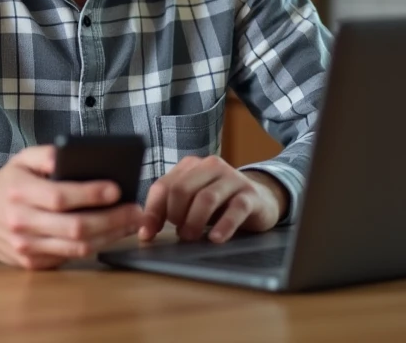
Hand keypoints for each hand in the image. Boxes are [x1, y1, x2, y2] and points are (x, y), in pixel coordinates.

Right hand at [0, 145, 143, 269]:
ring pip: (77, 247)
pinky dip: (95, 245)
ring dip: (110, 236)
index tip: (117, 189)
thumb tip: (74, 154)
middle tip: (136, 210)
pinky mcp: (32, 263)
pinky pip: (70, 256)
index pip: (60, 197)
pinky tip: (111, 233)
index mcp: (19, 192)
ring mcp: (25, 247)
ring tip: (131, 223)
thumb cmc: (8, 183)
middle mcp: (20, 222)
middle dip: (112, 219)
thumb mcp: (21, 159)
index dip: (91, 195)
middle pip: (74, 227)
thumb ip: (47, 154)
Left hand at [138, 156, 286, 243]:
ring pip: (206, 198)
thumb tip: (145, 231)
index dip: (152, 212)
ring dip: (194, 222)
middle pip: (182, 190)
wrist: (260, 199)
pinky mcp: (250, 195)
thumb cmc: (219, 203)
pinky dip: (223, 226)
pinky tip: (216, 239)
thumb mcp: (192, 201)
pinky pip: (235, 209)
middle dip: (175, 216)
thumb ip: (170, 208)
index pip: (163, 186)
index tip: (147, 235)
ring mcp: (232, 179)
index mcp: (190, 166)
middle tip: (180, 234)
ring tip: (192, 238)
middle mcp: (210, 166)